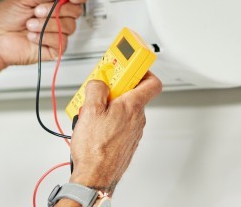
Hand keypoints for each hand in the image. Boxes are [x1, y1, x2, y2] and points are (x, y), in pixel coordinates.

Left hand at [0, 0, 87, 69]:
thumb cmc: (3, 18)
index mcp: (51, 3)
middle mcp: (55, 17)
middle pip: (75, 11)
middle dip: (56, 10)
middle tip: (37, 11)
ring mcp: (55, 33)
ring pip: (69, 26)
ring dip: (46, 24)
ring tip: (29, 25)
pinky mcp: (53, 48)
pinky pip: (61, 41)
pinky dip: (45, 37)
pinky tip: (32, 36)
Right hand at [68, 72, 162, 193]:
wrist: (95, 177)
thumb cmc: (95, 150)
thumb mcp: (90, 110)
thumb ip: (96, 89)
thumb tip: (99, 82)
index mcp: (132, 107)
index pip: (151, 81)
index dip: (141, 69)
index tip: (128, 63)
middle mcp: (137, 119)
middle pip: (132, 93)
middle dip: (115, 88)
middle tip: (99, 88)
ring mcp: (133, 132)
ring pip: (124, 109)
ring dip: (109, 105)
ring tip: (90, 111)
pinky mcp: (126, 142)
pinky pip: (119, 123)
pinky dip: (108, 120)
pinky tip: (93, 125)